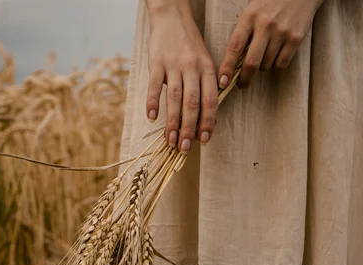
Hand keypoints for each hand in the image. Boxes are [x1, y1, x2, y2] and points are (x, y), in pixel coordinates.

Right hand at [146, 2, 218, 152]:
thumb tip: (209, 118)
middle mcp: (193, 68)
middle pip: (192, 103)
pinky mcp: (156, 62)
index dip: (208, 122)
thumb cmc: (190, 46)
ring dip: (172, 122)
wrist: (172, 18)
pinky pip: (154, 85)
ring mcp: (174, 65)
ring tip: (170, 140)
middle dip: (189, 128)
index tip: (204, 140)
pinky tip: (152, 118)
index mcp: (208, 69)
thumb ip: (208, 86)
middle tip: (185, 148)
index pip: (210, 101)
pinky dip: (153, 102)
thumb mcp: (206, 62)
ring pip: (174, 98)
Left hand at [218, 0, 322, 89]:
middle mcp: (265, 25)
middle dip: (245, 79)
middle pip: (252, 63)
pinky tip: (276, 54)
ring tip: (264, 54)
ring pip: (266, 65)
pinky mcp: (296, 39)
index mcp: (250, 17)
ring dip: (262, 67)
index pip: (234, 47)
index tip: (223, 82)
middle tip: (242, 85)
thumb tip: (233, 60)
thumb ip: (243, 30)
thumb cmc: (271, 1)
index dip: (227, 67)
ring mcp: (282, 32)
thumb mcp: (252, 9)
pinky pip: (281, 64)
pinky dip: (276, 65)